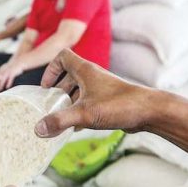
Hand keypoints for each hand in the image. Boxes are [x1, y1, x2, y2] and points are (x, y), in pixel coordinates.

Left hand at [0, 60, 23, 91]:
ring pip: (3, 79)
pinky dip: (8, 83)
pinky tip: (7, 87)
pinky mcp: (13, 73)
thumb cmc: (13, 66)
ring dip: (0, 84)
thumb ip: (2, 73)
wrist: (19, 61)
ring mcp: (8, 71)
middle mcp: (4, 70)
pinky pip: (10, 78)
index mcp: (1, 69)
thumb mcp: (6, 68)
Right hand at [34, 49, 156, 137]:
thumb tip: (38, 129)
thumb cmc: (119, 105)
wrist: (148, 111)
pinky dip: (80, 113)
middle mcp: (93, 77)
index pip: (62, 57)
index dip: (51, 70)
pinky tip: (76, 128)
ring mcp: (101, 89)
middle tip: (51, 107)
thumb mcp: (84, 114)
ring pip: (79, 92)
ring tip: (61, 119)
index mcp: (85, 71)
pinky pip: (89, 104)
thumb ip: (60, 120)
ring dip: (69, 104)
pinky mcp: (108, 101)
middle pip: (69, 77)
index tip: (46, 87)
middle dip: (58, 92)